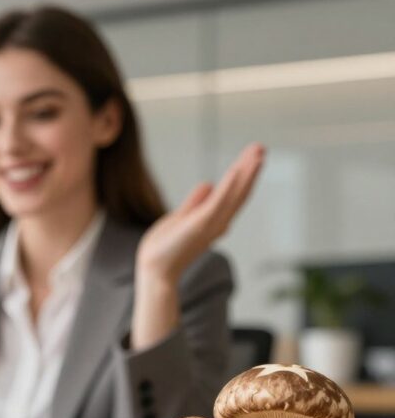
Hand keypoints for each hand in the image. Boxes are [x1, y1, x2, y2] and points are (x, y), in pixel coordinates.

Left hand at [136, 143, 264, 283]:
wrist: (155, 270)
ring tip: (258, 153)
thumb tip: (208, 184)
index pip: (232, 193)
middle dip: (250, 169)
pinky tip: (236, 170)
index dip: (242, 174)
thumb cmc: (165, 249)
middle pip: (239, 191)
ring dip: (247, 173)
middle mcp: (218, 222)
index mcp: (212, 220)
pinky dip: (229, 186)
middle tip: (261, 147)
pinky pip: (219, 202)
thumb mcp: (181, 218)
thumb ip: (195, 202)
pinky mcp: (201, 225)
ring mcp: (211, 223)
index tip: (251, 155)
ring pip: (235, 195)